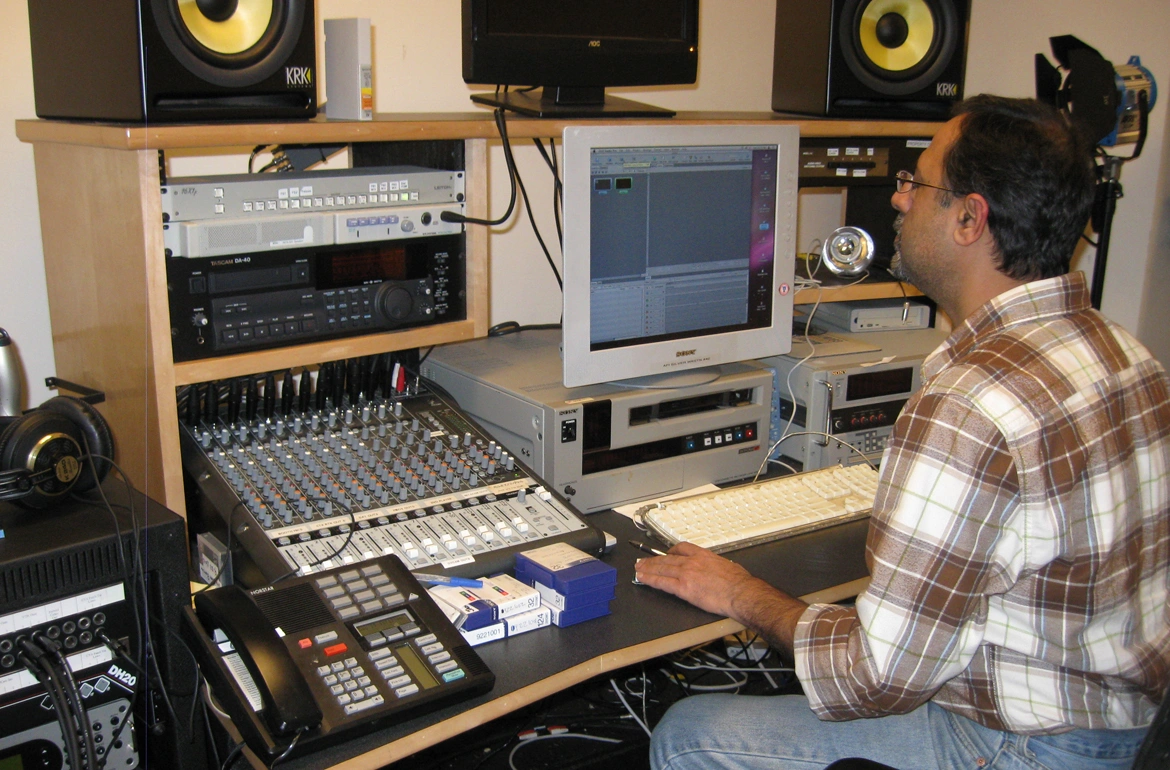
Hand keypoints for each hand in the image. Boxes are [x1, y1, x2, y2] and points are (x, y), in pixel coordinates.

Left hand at [633, 541, 755, 617]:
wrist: (740, 593)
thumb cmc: (740, 583)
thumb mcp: (728, 566)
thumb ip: (718, 566)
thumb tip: (718, 570)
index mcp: (704, 555)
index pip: (682, 547)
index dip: (671, 550)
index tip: (666, 553)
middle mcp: (692, 562)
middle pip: (667, 558)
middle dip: (653, 559)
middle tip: (643, 560)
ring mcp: (686, 574)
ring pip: (662, 568)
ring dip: (648, 568)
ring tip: (638, 568)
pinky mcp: (683, 588)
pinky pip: (662, 582)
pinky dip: (651, 579)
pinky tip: (643, 578)